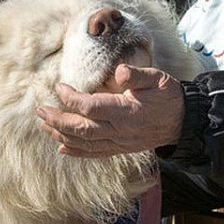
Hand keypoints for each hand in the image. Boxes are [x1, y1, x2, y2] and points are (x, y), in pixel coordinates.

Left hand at [37, 65, 184, 157]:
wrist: (183, 121)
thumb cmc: (168, 96)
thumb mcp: (158, 78)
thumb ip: (137, 75)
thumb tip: (119, 71)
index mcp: (127, 111)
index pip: (91, 107)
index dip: (72, 98)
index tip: (60, 87)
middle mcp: (120, 131)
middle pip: (81, 128)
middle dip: (57, 120)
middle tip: (40, 111)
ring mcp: (119, 142)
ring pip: (84, 142)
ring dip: (61, 134)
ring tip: (44, 125)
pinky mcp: (120, 148)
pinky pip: (94, 153)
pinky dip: (76, 151)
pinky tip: (61, 147)